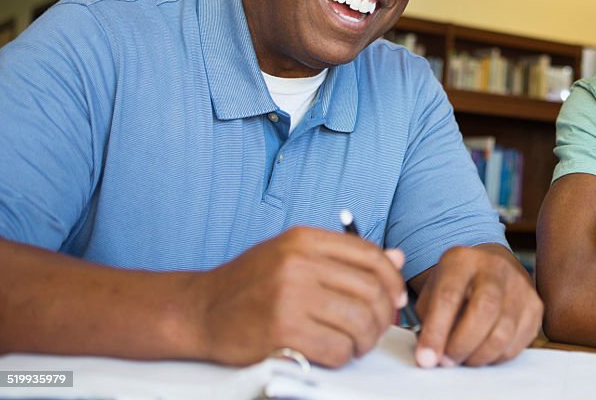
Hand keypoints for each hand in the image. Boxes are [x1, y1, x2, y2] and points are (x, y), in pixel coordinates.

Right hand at [187, 226, 407, 366]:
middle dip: (384, 315)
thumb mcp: (294, 256)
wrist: (200, 310)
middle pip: (370, 290)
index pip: (370, 255)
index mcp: (304, 239)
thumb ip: (344, 257)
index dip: (392, 280)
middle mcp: (298, 263)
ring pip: (358, 321)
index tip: (396, 298)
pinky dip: (343, 356)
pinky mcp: (282, 331)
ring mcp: (290, 296)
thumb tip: (396, 258)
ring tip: (357, 343)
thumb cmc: (251, 284)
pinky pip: (336, 348)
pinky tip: (335, 353)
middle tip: (377, 329)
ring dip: (366, 339)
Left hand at [413, 244, 541, 366]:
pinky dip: (497, 357)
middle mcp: (495, 267)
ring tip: (463, 359)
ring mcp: (520, 285)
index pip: (449, 296)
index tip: (425, 359)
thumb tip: (430, 357)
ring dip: (479, 356)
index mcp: (462, 260)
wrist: (490, 269)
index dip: (436, 332)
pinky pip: (517, 343)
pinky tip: (483, 353)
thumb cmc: (456, 287)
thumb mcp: (433, 292)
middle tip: (447, 362)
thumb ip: (428, 322)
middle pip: (485, 310)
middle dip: (462, 344)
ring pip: (503, 332)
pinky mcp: (535, 306)